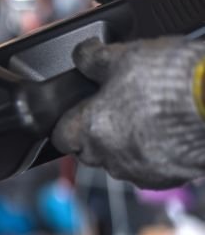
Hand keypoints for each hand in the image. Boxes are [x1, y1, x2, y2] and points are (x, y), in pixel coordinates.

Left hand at [51, 37, 204, 188]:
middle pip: (89, 151)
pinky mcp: (164, 179)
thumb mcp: (125, 55)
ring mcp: (138, 172)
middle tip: (118, 109)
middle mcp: (109, 158)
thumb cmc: (172, 79)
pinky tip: (166, 133)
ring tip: (147, 118)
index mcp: (91, 129)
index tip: (80, 111)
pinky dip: (151, 156)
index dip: (69, 121)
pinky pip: (147, 170)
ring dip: (125, 146)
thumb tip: (82, 55)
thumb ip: (93, 58)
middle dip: (97, 133)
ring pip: (118, 162)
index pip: (60, 136)